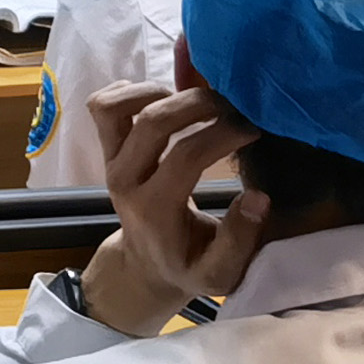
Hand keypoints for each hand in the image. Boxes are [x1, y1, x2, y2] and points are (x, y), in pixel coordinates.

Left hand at [76, 80, 268, 333]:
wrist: (145, 267)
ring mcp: (110, 161)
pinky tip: (166, 97)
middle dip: (197, 103)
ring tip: (198, 99)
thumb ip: (240, 239)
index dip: (222, 134)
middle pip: (151, 121)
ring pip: (113, 107)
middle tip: (233, 105)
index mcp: (154, 208)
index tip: (253, 127)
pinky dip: (129, 91)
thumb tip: (259, 197)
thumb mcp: (221, 272)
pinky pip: (103, 107)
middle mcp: (124, 179)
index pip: (185, 156)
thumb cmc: (189, 267)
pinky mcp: (107, 150)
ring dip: (158, 91)